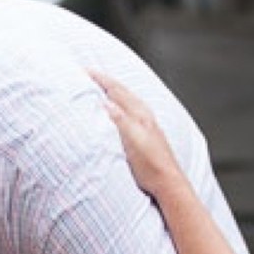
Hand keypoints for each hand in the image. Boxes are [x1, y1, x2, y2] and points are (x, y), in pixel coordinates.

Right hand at [92, 71, 186, 198]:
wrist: (168, 182)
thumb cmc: (151, 166)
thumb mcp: (134, 142)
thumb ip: (122, 121)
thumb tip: (106, 103)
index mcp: (140, 115)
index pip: (117, 90)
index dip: (100, 79)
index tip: (84, 71)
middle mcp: (145, 115)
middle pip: (123, 92)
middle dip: (105, 81)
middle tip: (90, 74)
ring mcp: (148, 123)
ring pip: (128, 99)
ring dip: (114, 90)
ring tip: (103, 85)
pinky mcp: (148, 133)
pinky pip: (131, 109)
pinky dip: (121, 103)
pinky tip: (121, 109)